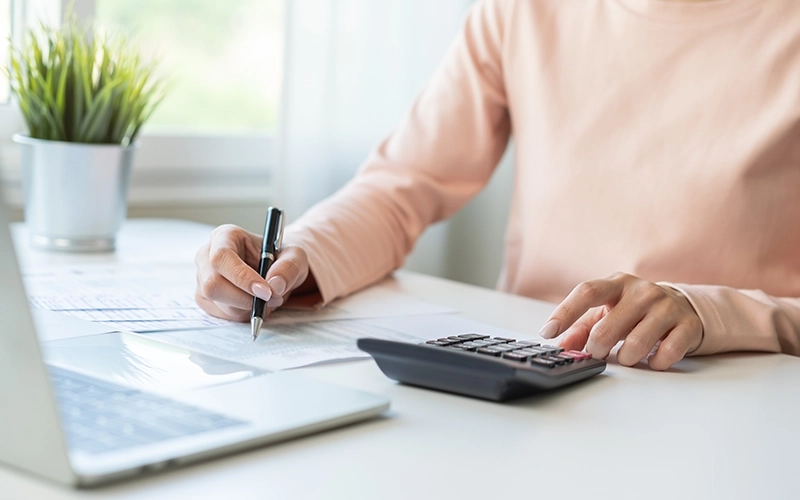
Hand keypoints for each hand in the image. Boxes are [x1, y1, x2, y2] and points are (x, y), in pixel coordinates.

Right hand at [194, 224, 312, 321]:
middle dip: (245, 298)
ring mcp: (202, 278)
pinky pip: (222, 314)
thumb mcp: (294, 255)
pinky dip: (243, 314)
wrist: (274, 269)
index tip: (266, 291)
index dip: (242, 277)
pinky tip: (254, 303)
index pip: (222, 257)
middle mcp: (207, 255)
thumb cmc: (280, 257)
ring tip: (267, 299)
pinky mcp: (205, 298)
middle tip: (272, 299)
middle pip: (213, 284)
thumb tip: (274, 286)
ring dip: (247, 307)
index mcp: (225, 236)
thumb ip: (288, 267)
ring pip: (218, 302)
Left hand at [538, 272, 702, 370]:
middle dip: (597, 346)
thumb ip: (581, 328)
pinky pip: (667, 352)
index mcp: (617, 283)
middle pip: (609, 324)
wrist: (684, 307)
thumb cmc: (636, 311)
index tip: (548, 332)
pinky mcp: (687, 325)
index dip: (565, 313)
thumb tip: (562, 346)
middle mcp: (642, 291)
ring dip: (626, 358)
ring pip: (637, 342)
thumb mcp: (607, 312)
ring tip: (626, 357)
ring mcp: (667, 306)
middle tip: (596, 353)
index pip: (586, 292)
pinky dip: (655, 363)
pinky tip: (652, 360)